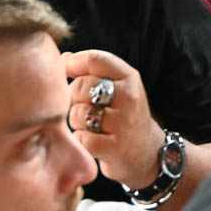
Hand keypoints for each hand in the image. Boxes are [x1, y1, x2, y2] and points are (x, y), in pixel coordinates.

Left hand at [64, 50, 166, 189]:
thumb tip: (64, 57)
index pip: (94, 60)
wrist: (146, 153)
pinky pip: (80, 138)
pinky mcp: (115, 148)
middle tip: (83, 106)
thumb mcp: (117, 87)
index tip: (64, 72)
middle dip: (73, 97)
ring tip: (90, 126)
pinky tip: (92, 141)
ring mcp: (124, 123)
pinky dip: (80, 141)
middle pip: (80, 86)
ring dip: (76, 121)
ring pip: (77, 113)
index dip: (72, 64)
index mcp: (130, 77)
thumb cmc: (123, 115)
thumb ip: (93, 71)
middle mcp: (129, 97)